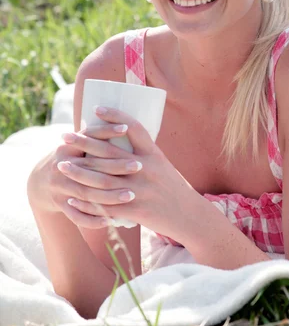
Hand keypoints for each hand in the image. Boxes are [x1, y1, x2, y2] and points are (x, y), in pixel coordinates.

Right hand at [27, 122, 133, 225]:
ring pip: (87, 193)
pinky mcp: (61, 205)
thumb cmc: (70, 160)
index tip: (126, 128)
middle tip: (138, 165)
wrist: (41, 184)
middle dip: (116, 166)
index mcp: (66, 148)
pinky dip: (94, 219)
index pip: (87, 137)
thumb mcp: (75, 146)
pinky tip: (111, 220)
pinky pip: (78, 216)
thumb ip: (93, 137)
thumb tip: (122, 120)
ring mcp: (60, 188)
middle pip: (92, 167)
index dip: (106, 131)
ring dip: (110, 195)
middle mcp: (61, 167)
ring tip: (131, 195)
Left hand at [56, 106, 202, 241]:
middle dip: (84, 143)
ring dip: (79, 171)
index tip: (95, 109)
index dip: (114, 115)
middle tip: (65, 136)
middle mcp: (147, 169)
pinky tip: (72, 198)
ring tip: (62, 165)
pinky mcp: (136, 210)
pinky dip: (87, 203)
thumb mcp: (163, 166)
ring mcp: (141, 189)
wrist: (191, 216)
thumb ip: (144, 155)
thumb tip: (121, 140)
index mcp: (155, 154)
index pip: (133, 128)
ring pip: (102, 178)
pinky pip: (106, 205)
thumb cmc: (175, 189)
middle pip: (110, 151)